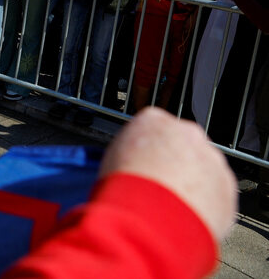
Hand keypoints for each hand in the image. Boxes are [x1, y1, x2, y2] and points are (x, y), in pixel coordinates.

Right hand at [99, 108, 236, 241]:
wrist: (149, 218)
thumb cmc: (126, 187)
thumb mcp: (111, 159)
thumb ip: (129, 153)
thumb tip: (133, 164)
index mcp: (153, 120)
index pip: (152, 127)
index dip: (146, 148)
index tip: (143, 163)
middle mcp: (187, 133)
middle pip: (183, 145)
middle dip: (175, 162)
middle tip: (159, 185)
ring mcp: (212, 159)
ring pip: (204, 169)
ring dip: (193, 183)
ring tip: (171, 206)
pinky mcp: (228, 186)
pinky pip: (217, 194)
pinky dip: (206, 204)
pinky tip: (187, 216)